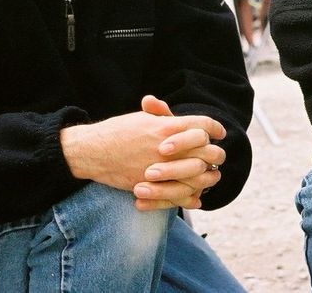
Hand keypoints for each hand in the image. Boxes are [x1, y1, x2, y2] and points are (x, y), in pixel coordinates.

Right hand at [60, 98, 225, 197]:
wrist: (93, 152)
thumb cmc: (118, 131)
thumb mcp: (142, 117)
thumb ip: (164, 115)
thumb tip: (181, 116)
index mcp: (168, 126)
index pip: (204, 126)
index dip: (215, 128)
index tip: (219, 132)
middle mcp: (169, 148)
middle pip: (209, 151)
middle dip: (216, 152)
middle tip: (215, 153)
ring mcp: (163, 168)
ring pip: (201, 176)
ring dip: (209, 175)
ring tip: (210, 173)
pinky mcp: (154, 186)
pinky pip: (183, 195)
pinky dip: (193, 196)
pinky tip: (196, 194)